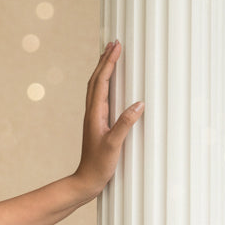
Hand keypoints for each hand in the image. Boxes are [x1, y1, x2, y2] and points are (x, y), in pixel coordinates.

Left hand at [74, 41, 143, 200]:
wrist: (86, 181)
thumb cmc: (98, 166)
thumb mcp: (113, 145)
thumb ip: (125, 124)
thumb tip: (139, 104)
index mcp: (95, 114)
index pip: (101, 81)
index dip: (108, 62)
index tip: (116, 46)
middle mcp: (92, 113)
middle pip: (96, 79)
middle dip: (105, 60)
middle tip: (113, 43)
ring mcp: (94, 118)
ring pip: (96, 87)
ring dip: (103, 69)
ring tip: (111, 55)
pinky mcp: (98, 124)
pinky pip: (101, 97)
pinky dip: (105, 84)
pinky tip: (111, 84)